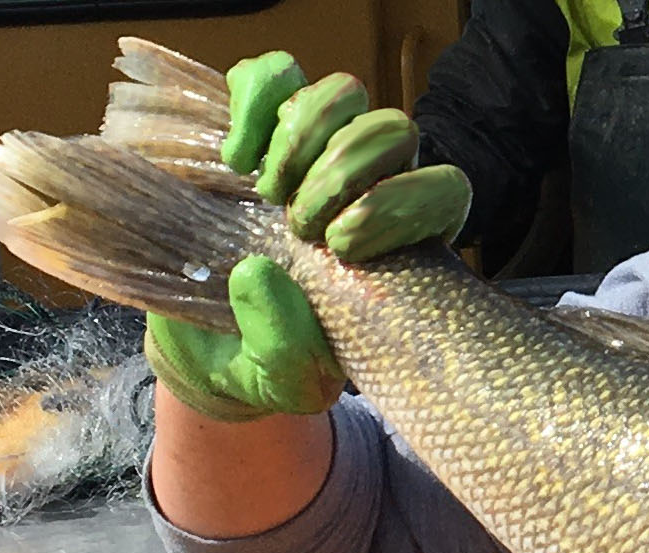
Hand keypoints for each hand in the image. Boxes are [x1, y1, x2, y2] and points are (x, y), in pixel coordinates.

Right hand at [144, 50, 476, 421]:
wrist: (203, 349)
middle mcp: (369, 186)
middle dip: (344, 172)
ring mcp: (313, 151)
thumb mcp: (279, 380)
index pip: (445, 189)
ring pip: (345, 95)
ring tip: (266, 192)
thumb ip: (284, 348)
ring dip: (302, 138)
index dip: (402, 204)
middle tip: (298, 225)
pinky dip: (253, 103)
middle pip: (395, 131)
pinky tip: (234, 157)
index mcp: (401, 244)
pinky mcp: (257, 127)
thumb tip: (261, 272)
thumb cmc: (260, 361)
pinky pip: (275, 76)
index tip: (341, 246)